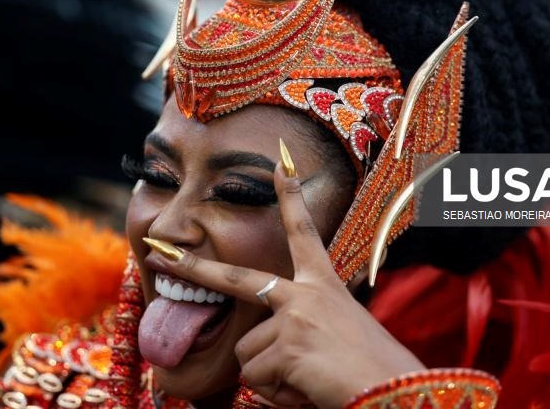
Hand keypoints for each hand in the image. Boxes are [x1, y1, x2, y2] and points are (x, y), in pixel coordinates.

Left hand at [146, 146, 424, 407]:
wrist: (395, 391)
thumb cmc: (372, 368)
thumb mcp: (337, 336)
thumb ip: (297, 331)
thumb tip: (256, 357)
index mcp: (323, 285)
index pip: (303, 232)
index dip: (290, 197)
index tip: (280, 163)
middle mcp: (305, 292)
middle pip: (235, 277)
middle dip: (193, 266)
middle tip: (155, 252)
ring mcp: (293, 316)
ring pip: (246, 352)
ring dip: (269, 376)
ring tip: (306, 380)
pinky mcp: (287, 345)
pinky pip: (255, 378)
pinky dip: (275, 393)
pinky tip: (305, 389)